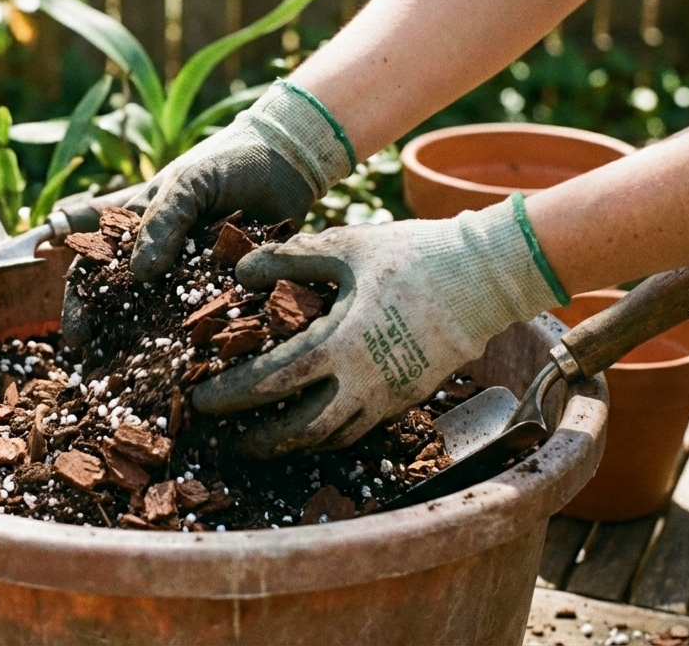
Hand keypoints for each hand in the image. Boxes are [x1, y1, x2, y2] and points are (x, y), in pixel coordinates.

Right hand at [63, 80, 352, 344]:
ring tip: (150, 382)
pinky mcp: (231, 291)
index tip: (77, 336)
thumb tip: (141, 274)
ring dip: (155, 350)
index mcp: (136, 230)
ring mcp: (194, 278)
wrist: (288, 160)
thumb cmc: (227, 163)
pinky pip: (214, 321)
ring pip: (166, 321)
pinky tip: (202, 369)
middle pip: (124, 305)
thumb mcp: (189, 182)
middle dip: (111, 340)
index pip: (93, 268)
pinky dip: (205, 344)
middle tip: (107, 373)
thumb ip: (164, 221)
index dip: (80, 302)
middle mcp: (160, 259)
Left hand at [192, 196, 567, 457]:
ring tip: (264, 436)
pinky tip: (314, 418)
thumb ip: (289, 258)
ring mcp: (391, 397)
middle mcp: (366, 384)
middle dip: (259, 441)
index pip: (271, 382)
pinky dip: (329, 432)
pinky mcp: (410, 397)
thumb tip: (240, 270)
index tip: (200, 400)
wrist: (488, 276)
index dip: (231, 395)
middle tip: (228, 438)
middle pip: (301, 432)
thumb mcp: (346, 246)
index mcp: (342, 346)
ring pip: (333, 439)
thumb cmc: (415, 255)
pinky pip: (360, 427)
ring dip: (294, 443)